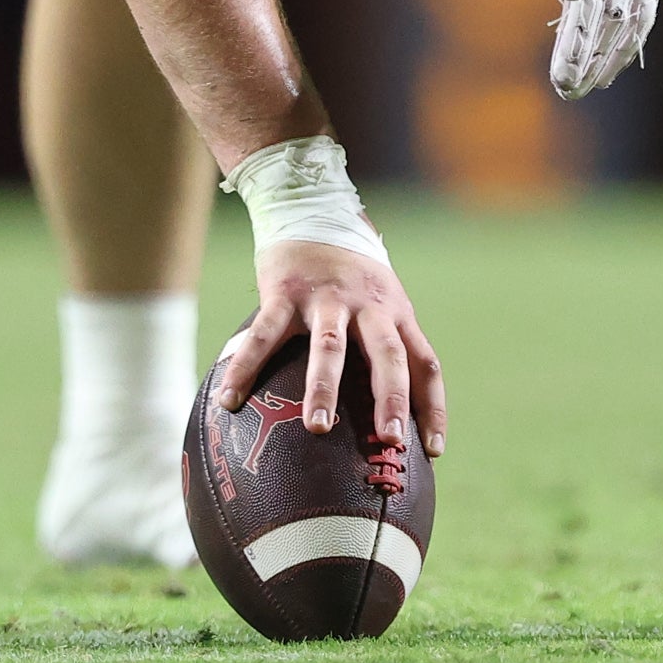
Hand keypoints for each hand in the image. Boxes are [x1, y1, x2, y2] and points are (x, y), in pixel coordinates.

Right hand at [217, 238, 445, 456]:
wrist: (312, 211)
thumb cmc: (350, 275)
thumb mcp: (380, 302)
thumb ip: (386, 348)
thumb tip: (388, 421)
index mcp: (395, 313)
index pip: (424, 363)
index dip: (432, 406)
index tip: (432, 450)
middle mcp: (367, 306)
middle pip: (387, 354)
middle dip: (390, 398)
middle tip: (389, 441)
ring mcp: (326, 298)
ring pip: (329, 345)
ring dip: (324, 387)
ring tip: (318, 427)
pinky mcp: (285, 291)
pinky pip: (265, 333)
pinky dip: (246, 367)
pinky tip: (230, 399)